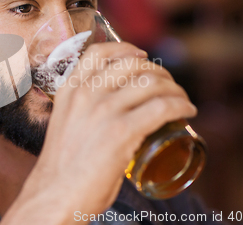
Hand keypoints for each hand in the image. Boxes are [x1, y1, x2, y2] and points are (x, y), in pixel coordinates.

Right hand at [2, 42, 196, 223]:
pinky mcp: (122, 131)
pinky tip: (187, 110)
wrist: (55, 195)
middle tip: (167, 84)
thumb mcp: (66, 124)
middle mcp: (86, 94)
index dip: (125, 48)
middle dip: (157, 70)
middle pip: (132, 64)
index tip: (140, 54)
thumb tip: (112, 108)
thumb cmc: (63, 167)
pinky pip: (163, 106)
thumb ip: (84, 110)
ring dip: (174, 87)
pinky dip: (181, 104)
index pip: (98, 52)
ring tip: (181, 98)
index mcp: (69, 90)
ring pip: (151, 82)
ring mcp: (104, 110)